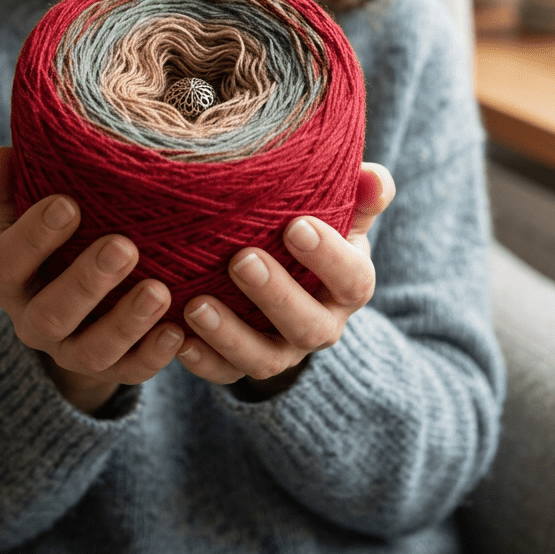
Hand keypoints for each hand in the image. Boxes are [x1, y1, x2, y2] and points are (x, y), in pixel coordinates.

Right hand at [0, 146, 184, 414]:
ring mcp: (73, 352)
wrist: (72, 310)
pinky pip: (132, 371)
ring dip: (126, 323)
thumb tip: (0, 156)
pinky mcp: (113, 371)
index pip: (9, 262)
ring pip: (93, 351)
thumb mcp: (25, 217)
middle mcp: (35, 322)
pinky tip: (179, 331)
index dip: (35, 237)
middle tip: (123, 247)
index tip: (68, 204)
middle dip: (86, 282)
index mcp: (10, 280)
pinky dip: (155, 355)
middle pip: (51, 314)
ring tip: (159, 291)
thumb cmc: (53, 244)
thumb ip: (10, 188)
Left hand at [176, 162, 394, 396]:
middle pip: (308, 326)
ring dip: (230, 335)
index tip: (296, 226)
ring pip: (265, 359)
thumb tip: (375, 179)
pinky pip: (225, 374)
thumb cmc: (313, 231)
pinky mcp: (243, 365)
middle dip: (275, 295)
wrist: (290, 275)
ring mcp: (283, 350)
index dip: (328, 257)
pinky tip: (179, 341)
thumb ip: (361, 195)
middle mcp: (321, 325)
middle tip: (241, 260)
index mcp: (349, 287)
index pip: (353, 279)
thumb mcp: (343, 214)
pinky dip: (203, 362)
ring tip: (196, 305)